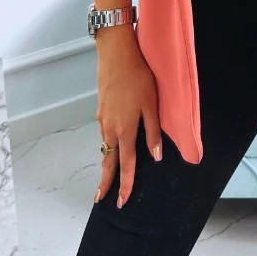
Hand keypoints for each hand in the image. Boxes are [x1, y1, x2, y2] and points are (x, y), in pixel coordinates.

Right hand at [94, 37, 162, 207]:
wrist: (116, 54)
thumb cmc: (138, 77)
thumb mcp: (152, 105)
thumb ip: (153, 132)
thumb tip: (155, 156)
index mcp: (125, 130)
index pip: (125, 164)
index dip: (125, 184)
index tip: (121, 201)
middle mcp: (110, 128)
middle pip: (108, 160)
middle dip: (106, 181)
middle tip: (101, 198)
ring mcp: (103, 119)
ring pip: (105, 146)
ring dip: (107, 162)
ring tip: (109, 176)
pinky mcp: (101, 109)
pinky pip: (104, 133)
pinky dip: (107, 145)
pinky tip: (113, 144)